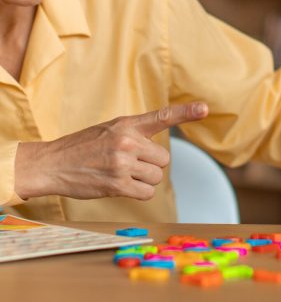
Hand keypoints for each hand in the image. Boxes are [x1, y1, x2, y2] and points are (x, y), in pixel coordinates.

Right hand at [14, 102, 208, 200]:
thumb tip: (157, 150)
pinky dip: (138, 192)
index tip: (205, 108)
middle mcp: (127, 141)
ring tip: (122, 174)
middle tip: (131, 163)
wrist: (53, 163)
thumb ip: (135, 133)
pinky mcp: (117, 184)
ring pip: (156, 177)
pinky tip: (120, 186)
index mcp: (127, 123)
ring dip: (144, 180)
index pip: (162, 116)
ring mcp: (122, 163)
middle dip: (152, 165)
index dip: (186, 112)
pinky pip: (146, 192)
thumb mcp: (110, 129)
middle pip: (164, 159)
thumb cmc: (83, 146)